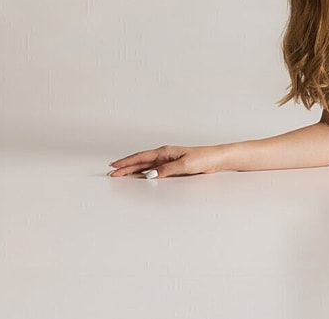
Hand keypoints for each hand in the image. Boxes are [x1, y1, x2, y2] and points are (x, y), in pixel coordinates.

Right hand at [107, 144, 225, 177]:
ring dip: (133, 169)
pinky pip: (153, 168)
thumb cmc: (203, 158)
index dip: (126, 162)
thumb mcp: (184, 165)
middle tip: (112, 173)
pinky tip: (140, 176)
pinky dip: (144, 172)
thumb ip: (166, 170)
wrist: (215, 158)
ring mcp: (167, 160)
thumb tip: (149, 174)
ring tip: (121, 174)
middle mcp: (164, 154)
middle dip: (125, 167)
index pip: (140, 157)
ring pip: (145, 165)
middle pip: (140, 161)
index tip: (114, 166)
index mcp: (164, 152)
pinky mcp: (172, 165)